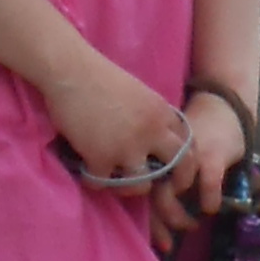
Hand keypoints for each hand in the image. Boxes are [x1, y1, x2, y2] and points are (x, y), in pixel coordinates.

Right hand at [49, 47, 189, 189]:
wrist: (73, 71)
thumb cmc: (102, 77)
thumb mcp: (140, 95)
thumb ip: (152, 118)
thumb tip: (154, 143)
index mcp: (162, 113)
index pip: (186, 144)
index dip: (182, 159)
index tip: (173, 168)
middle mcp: (151, 132)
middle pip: (179, 165)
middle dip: (176, 181)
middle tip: (163, 189)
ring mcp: (127, 148)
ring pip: (141, 185)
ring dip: (130, 187)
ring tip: (117, 180)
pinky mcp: (101, 158)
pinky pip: (103, 184)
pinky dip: (94, 180)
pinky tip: (88, 171)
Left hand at [152, 86, 247, 249]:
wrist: (222, 104)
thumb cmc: (195, 135)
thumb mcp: (170, 153)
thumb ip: (157, 176)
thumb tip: (146, 214)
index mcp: (150, 155)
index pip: (138, 191)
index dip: (145, 221)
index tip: (156, 242)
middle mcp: (163, 156)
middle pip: (150, 196)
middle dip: (159, 226)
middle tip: (169, 243)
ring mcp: (185, 156)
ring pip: (171, 194)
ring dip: (180, 218)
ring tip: (192, 225)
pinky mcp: (210, 154)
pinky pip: (206, 184)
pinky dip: (208, 200)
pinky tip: (210, 208)